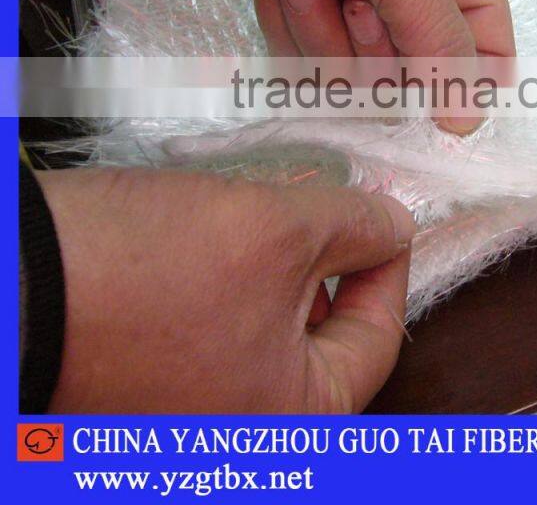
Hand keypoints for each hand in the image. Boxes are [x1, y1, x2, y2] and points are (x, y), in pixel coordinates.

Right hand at [37, 167, 414, 412]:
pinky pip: (224, 328)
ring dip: (283, 267)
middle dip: (332, 263)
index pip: (378, 340)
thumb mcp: (275, 231)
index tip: (384, 214)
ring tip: (274, 214)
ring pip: (271, 327)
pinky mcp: (155, 380)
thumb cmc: (145, 270)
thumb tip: (396, 224)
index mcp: (290, 422)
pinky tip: (225, 237)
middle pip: (324, 339)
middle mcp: (243, 432)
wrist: (6, 281)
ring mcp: (194, 410)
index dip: (389, 266)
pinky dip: (238, 281)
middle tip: (329, 207)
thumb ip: (353, 227)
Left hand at [203, 0, 514, 131]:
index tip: (422, 99)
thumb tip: (467, 118)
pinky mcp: (306, 12)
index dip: (457, 86)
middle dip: (368, 44)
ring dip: (317, 27)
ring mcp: (358, 5)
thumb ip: (437, 39)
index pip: (484, 56)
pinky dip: (284, 20)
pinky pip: (302, 56)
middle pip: (407, 77)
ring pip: (349, 74)